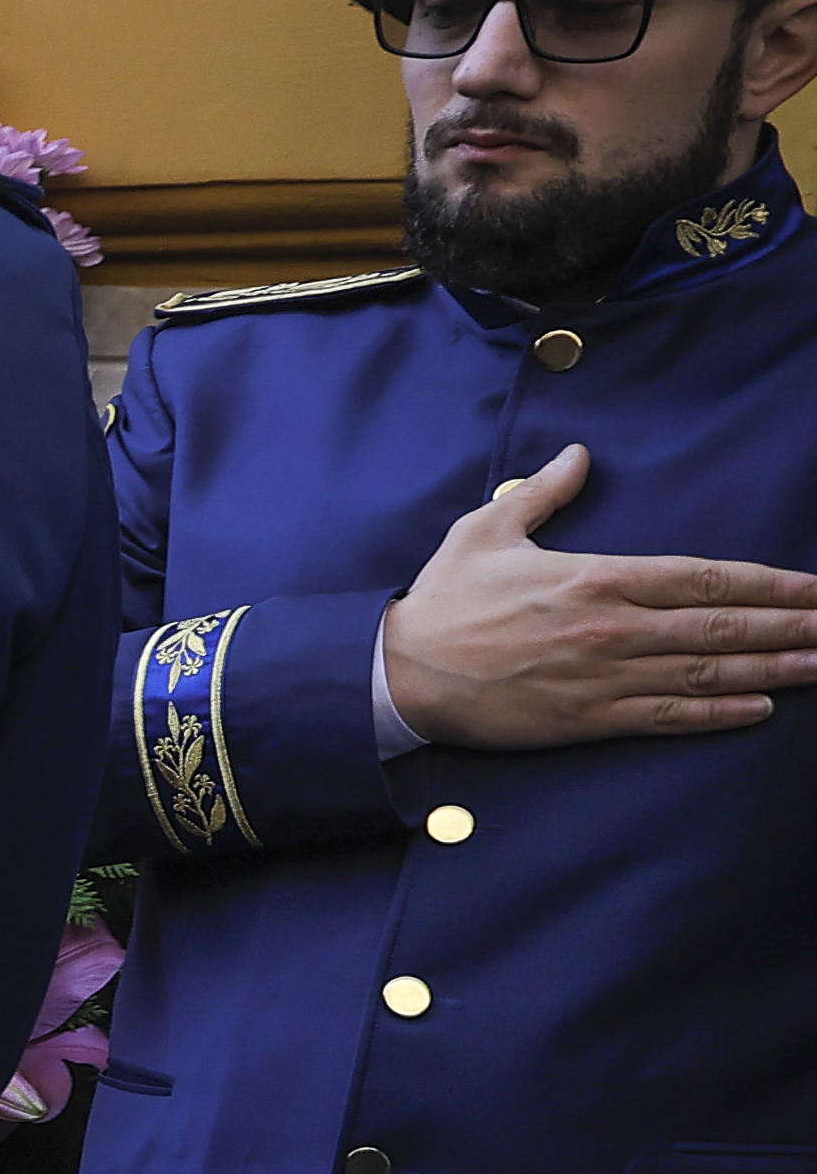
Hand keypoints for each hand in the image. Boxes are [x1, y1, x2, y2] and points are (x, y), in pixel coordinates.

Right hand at [375, 445, 816, 748]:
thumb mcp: (486, 530)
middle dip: (792, 626)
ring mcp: (604, 677)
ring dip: (775, 669)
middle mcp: (613, 628)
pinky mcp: (587, 718)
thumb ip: (544, 492)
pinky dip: (720, 714)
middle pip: (724, 626)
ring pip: (709, 673)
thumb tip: (579, 455)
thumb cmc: (440, 601)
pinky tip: (761, 708)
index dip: (770, 583)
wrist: (398, 672)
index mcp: (597, 577)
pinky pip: (669, 717)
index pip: (704, 577)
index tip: (816, 587)